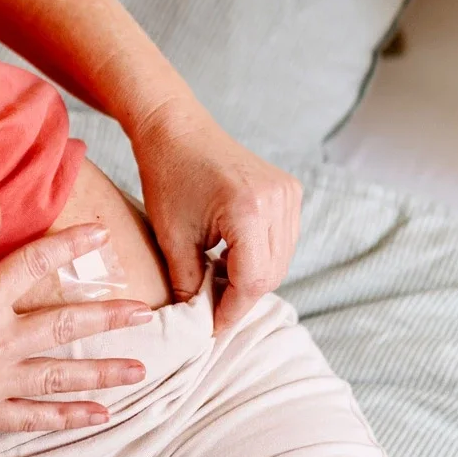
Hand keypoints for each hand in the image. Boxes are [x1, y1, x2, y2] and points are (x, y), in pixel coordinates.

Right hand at [0, 202, 154, 444]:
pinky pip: (33, 418)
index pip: (34, 267)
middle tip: (146, 314)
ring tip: (140, 369)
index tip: (100, 237)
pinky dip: (67, 418)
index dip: (69, 248)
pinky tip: (98, 416)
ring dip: (103, 373)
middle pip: (64, 327)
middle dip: (109, 319)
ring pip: (60, 377)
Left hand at [131, 101, 301, 335]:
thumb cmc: (167, 176)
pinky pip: (283, 241)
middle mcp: (277, 201)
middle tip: (211, 309)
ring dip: (253, 278)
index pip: (252, 281)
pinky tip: (232, 258)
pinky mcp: (290, 190)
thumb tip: (199, 321)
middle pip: (271, 274)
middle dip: (241, 297)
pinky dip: (260, 256)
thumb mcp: (172, 237)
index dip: (232, 311)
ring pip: (280, 261)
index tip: (211, 328)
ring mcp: (288, 193)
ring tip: (218, 281)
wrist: (177, 128)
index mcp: (248, 211)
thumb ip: (189, 283)